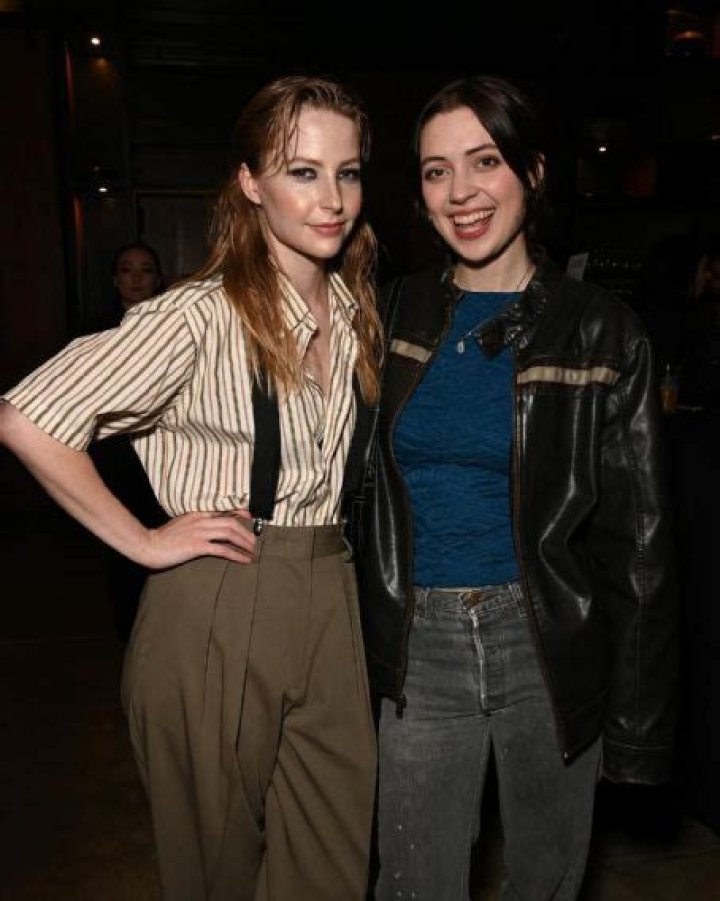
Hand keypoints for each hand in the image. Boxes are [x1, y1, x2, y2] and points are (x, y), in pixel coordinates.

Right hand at [140, 509, 256, 568]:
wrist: (148, 545)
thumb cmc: (163, 538)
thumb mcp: (181, 524)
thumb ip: (195, 522)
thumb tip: (208, 526)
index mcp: (196, 513)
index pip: (222, 509)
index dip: (239, 511)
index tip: (249, 516)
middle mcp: (200, 520)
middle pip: (231, 522)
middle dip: (246, 532)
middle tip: (255, 541)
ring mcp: (199, 532)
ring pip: (229, 533)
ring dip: (244, 542)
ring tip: (253, 551)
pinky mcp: (197, 546)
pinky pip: (222, 549)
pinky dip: (236, 554)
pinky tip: (244, 560)